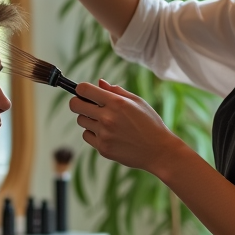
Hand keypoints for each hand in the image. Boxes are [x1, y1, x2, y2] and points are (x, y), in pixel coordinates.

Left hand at [69, 79, 183, 175]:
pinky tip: (108, 134)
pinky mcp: (103, 148)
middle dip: (78, 103)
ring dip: (88, 119)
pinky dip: (93, 134)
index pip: (83, 89)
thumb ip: (116, 91)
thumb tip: (99, 83)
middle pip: (75, 105)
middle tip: (87, 105)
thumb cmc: (150, 124)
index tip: (84, 92)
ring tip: (104, 122)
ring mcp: (104, 134)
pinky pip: (87, 136)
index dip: (81, 89)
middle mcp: (107, 118)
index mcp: (116, 102)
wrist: (159, 151)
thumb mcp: (137, 102)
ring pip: (81, 121)